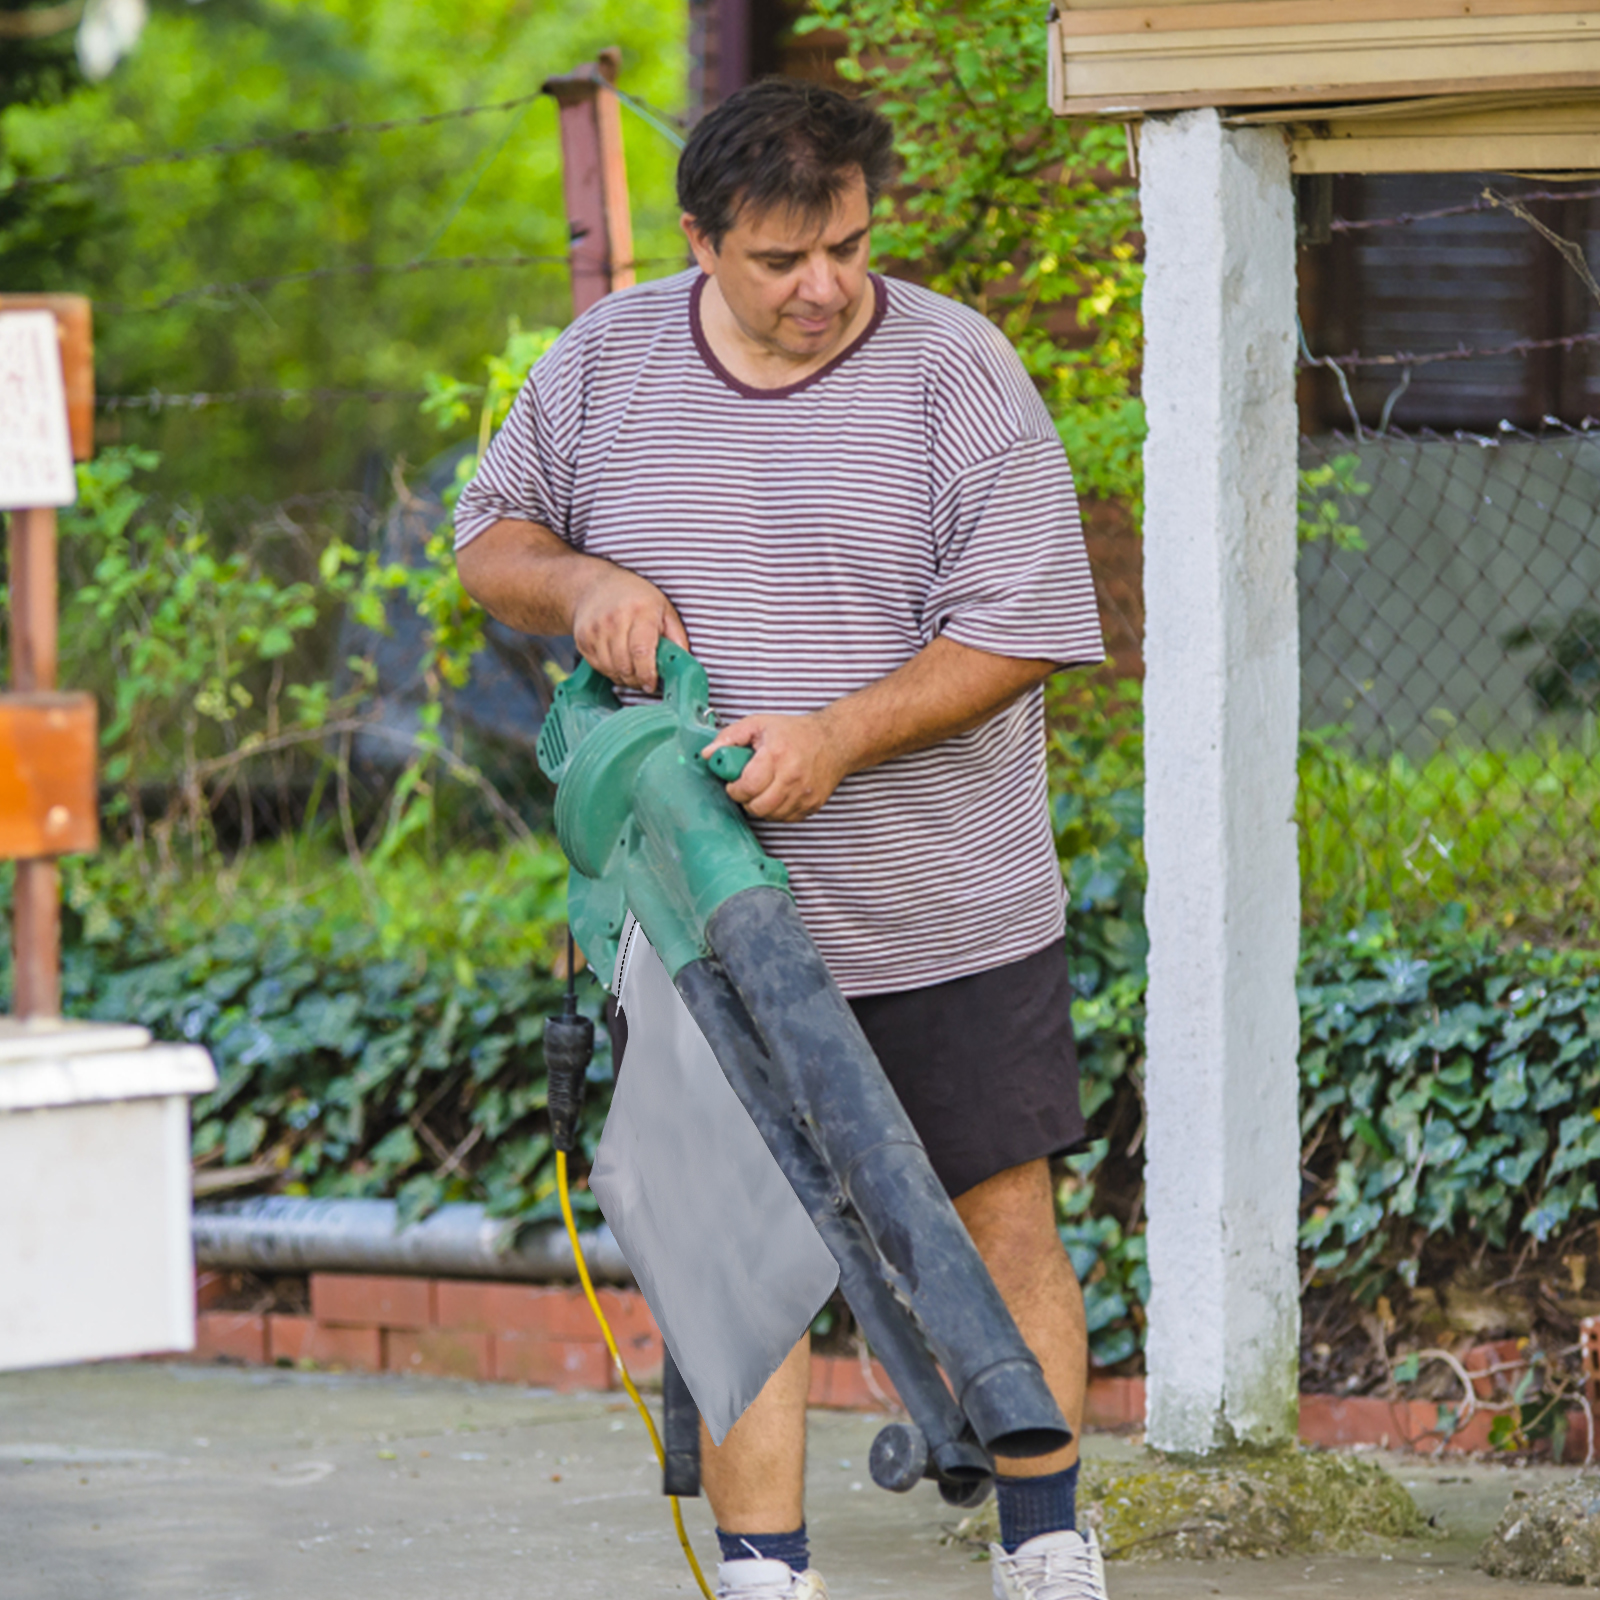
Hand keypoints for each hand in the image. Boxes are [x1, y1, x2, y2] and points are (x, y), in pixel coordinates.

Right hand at [570, 563, 688, 691]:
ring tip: (634, 671)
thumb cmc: (635, 597)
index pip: (641, 651)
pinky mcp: (583, 639)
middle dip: (638, 680)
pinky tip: (619, 663)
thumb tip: (683, 661)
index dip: (647, 673)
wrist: (594, 585)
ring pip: (611, 669)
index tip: (652, 684)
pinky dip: (610, 671)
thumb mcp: (663, 608)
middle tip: (646, 680)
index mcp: (640, 611)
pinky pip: (598, 667)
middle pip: (625, 665)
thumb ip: (676, 635)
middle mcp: (615, 619)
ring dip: (624, 678)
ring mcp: (595, 630)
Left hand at [700, 713, 849, 820]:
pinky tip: (778, 793)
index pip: (747, 787)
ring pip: (770, 816)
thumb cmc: (794, 732)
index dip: (734, 789)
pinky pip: (785, 819)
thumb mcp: (759, 724)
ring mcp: (804, 794)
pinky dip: (776, 810)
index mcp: (776, 755)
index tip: (734, 782)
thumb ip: (730, 737)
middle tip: (747, 787)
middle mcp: (792, 777)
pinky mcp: (812, 805)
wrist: (834, 741)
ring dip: (760, 806)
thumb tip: (707, 755)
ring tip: (763, 788)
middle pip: (757, 807)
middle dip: (745, 799)